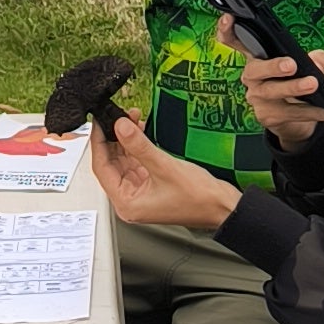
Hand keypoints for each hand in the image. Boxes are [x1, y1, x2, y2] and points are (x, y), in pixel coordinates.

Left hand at [90, 114, 236, 232]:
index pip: (102, 169)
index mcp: (127, 203)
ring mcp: (141, 192)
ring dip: (127, 140)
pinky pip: (138, 161)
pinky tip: (140, 131)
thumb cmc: (199, 199)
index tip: (100, 123)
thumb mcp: (165, 167)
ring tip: (131, 118)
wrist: (224, 207)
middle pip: (111, 164)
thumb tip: (120, 127)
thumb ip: (139, 146)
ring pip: (124, 160)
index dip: (99, 143)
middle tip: (118, 116)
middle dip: (114, 138)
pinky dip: (138, 146)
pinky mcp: (152, 184)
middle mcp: (131, 199)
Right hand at [233, 38, 323, 153]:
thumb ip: (314, 59)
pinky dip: (318, 111)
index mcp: (256, 58)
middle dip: (273, 66)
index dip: (228, 30)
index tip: (229, 18)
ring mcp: (258, 99)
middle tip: (290, 65)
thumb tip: (318, 63)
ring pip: (274, 92)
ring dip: (294, 88)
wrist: (291, 121)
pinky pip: (295, 112)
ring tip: (312, 84)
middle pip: (256, 70)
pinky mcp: (270, 117)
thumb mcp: (304, 66)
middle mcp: (252, 78)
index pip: (235, 42)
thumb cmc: (292, 84)